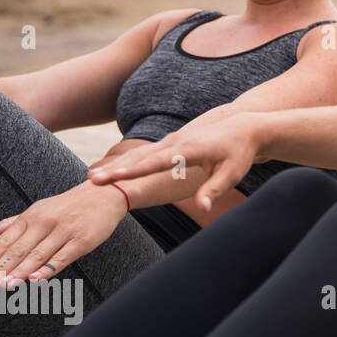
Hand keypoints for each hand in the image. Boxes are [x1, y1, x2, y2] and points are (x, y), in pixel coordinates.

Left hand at [0, 182, 129, 288]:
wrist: (105, 193)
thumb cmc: (69, 206)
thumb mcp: (38, 210)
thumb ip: (10, 225)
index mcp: (30, 216)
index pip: (5, 241)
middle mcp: (45, 222)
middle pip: (18, 250)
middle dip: (0, 270)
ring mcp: (64, 231)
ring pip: (38, 255)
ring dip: (20, 272)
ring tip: (4, 285)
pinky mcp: (83, 240)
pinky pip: (63, 257)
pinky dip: (48, 269)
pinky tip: (36, 279)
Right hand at [88, 112, 263, 211]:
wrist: (243, 127)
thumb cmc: (239, 154)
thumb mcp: (231, 174)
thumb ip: (213, 190)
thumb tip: (202, 209)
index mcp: (188, 150)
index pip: (155, 163)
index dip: (133, 172)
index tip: (113, 178)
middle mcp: (175, 143)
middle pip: (140, 158)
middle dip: (116, 170)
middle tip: (92, 181)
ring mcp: (171, 142)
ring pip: (139, 154)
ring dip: (117, 165)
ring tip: (93, 178)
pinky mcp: (171, 144)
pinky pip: (145, 153)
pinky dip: (127, 160)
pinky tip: (112, 169)